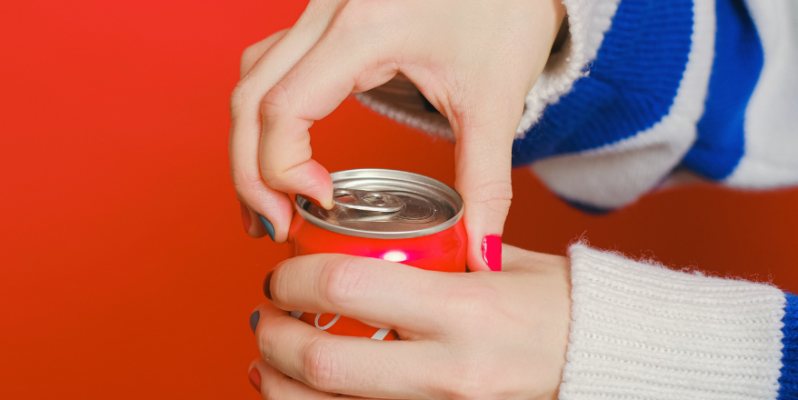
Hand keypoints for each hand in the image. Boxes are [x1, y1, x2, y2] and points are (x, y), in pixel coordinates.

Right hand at [230, 0, 566, 269]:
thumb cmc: (508, 8)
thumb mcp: (496, 100)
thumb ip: (485, 184)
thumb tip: (478, 254)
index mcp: (366, 30)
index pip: (284, 108)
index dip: (283, 170)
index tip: (320, 207)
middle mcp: (328, 11)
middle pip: (250, 99)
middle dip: (250, 173)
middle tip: (272, 227)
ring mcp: (319, 8)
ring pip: (250, 78)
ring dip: (247, 144)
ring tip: (269, 202)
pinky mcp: (324, 15)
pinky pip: (268, 63)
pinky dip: (263, 113)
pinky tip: (283, 152)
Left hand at [248, 245, 570, 398]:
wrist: (604, 365)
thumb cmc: (560, 308)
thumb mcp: (504, 263)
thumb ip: (438, 254)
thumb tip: (370, 240)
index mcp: (464, 309)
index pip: (348, 285)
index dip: (295, 277)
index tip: (281, 271)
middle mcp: (448, 370)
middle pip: (324, 363)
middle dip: (275, 338)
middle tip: (265, 315)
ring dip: (278, 386)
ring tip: (265, 361)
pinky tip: (296, 395)